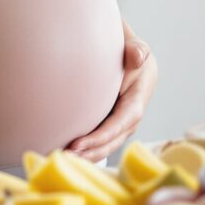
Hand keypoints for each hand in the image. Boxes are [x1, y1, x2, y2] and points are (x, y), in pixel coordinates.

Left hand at [67, 20, 155, 162]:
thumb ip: (136, 49)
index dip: (102, 136)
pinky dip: (88, 149)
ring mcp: (123, 120)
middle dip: (92, 151)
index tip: (78, 144)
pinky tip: (68, 154)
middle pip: (115, 139)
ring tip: (64, 159)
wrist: (125, 51)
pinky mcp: (112, 122)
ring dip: (88, 155)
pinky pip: (102, 139)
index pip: (123, 121)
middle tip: (66, 156)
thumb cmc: (126, 46)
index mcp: (140, 96)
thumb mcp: (134, 45)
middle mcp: (133, 113)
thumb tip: (137, 57)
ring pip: (108, 144)